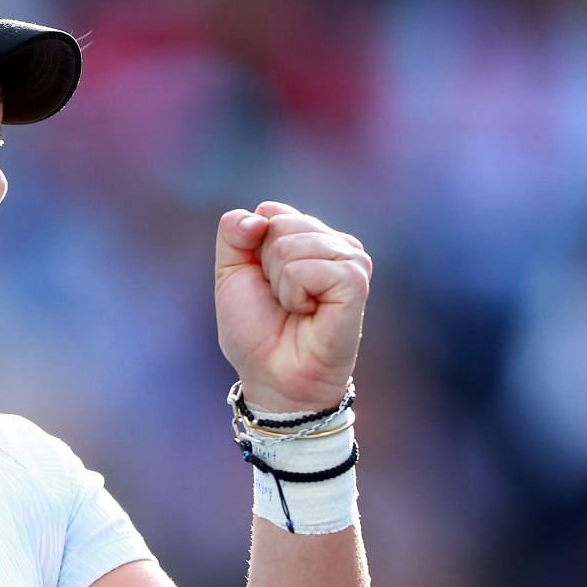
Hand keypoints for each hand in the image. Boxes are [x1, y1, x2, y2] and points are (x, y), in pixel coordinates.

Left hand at [214, 201, 370, 413]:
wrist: (272, 375)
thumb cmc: (257, 330)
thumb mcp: (230, 274)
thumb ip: (233, 233)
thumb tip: (260, 214)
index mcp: (309, 236)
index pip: (271, 211)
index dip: (253, 250)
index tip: (264, 283)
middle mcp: (335, 243)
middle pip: (280, 224)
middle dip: (266, 267)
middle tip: (281, 300)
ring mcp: (350, 259)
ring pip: (291, 245)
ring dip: (280, 284)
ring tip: (296, 309)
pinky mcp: (356, 280)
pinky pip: (307, 268)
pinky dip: (295, 294)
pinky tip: (310, 312)